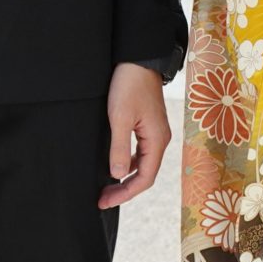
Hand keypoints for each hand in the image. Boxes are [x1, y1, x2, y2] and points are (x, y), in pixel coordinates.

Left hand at [101, 62, 170, 209]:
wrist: (138, 60)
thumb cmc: (129, 86)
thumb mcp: (120, 118)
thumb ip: (120, 148)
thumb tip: (118, 174)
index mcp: (157, 140)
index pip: (145, 178)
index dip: (125, 193)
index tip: (105, 201)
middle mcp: (160, 139)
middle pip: (146, 174)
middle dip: (124, 189)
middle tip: (102, 198)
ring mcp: (155, 132)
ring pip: (143, 164)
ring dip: (125, 178)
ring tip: (106, 186)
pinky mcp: (148, 126)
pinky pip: (141, 152)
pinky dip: (128, 164)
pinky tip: (114, 165)